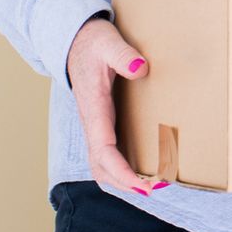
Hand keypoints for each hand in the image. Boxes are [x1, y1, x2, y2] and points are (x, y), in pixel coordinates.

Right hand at [66, 16, 163, 196]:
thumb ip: (123, 55)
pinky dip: (120, 169)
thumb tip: (140, 69)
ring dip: (121, 181)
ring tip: (151, 188)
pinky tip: (141, 172)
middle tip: (157, 190)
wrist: (74, 41)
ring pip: (100, 165)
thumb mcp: (108, 43)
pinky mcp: (101, 123)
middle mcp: (91, 122)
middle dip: (125, 184)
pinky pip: (106, 154)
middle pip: (101, 166)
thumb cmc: (93, 43)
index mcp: (94, 108)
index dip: (122, 171)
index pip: (104, 150)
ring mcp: (95, 125)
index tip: (143, 185)